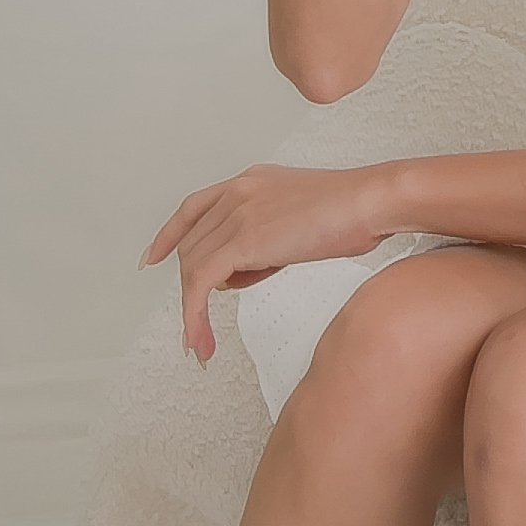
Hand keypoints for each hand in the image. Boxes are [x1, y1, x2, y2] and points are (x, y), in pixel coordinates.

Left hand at [146, 162, 393, 365]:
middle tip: (198, 328)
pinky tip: (201, 339)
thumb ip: (271, 235)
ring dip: (192, 313)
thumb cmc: (354, 212)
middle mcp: (238, 192)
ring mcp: (238, 213)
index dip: (170, 235)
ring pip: (193, 269)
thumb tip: (252, 265)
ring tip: (202, 344)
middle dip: (190, 291)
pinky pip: (202, 284)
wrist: (371, 202)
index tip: (154, 256)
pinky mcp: (243, 239)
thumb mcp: (302, 217)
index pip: (194, 208)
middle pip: (192, 246)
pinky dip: (195, 316)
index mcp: (251, 182)